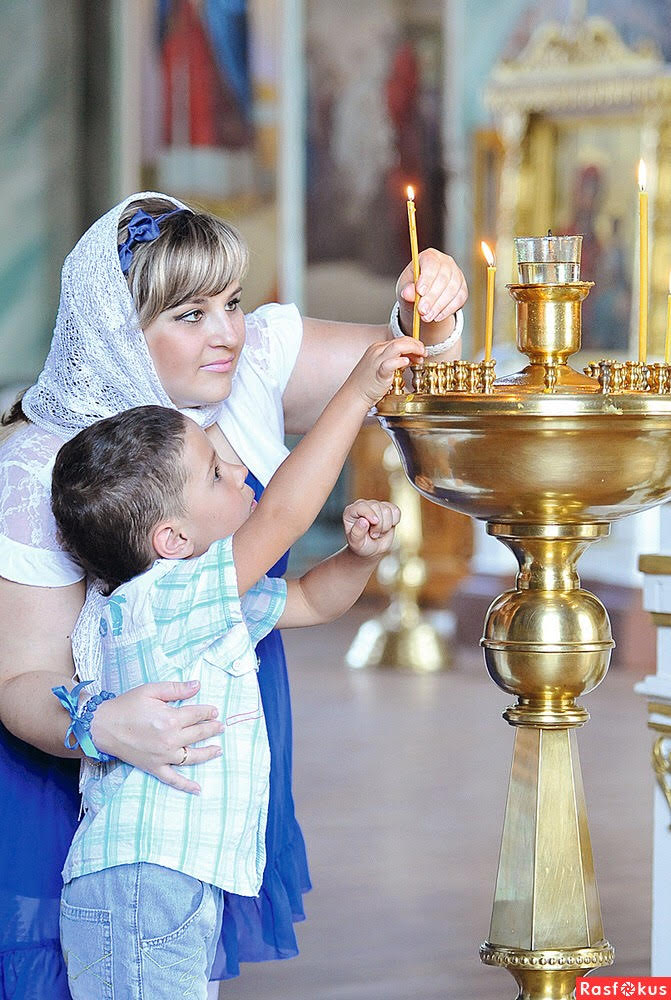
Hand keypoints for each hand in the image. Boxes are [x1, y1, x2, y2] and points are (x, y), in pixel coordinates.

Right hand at [90, 680, 223, 794]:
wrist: (102, 726)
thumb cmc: (126, 706)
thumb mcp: (151, 690)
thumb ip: (176, 689)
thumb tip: (198, 685)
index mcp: (170, 719)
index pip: (197, 714)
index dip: (208, 711)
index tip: (215, 710)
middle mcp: (170, 739)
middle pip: (198, 733)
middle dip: (212, 728)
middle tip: (221, 726)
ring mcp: (163, 756)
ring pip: (192, 757)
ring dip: (208, 753)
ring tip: (218, 749)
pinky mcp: (154, 767)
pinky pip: (173, 779)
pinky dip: (186, 785)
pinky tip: (198, 789)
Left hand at [343, 499, 399, 557]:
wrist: (371, 548)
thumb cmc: (361, 545)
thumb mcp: (356, 543)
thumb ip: (357, 533)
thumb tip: (363, 521)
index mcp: (351, 511)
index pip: (362, 506)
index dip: (370, 513)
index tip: (375, 523)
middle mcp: (363, 506)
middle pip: (377, 507)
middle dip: (379, 525)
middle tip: (373, 535)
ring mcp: (376, 506)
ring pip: (387, 510)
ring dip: (386, 525)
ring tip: (378, 532)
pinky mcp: (387, 508)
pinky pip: (396, 511)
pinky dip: (394, 521)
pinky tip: (387, 527)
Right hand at [348, 337, 424, 405]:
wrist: (354, 394)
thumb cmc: (367, 383)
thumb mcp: (381, 366)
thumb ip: (395, 360)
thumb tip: (409, 358)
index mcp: (378, 348)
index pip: (399, 340)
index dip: (413, 344)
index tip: (420, 352)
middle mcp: (378, 351)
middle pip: (401, 340)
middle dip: (416, 345)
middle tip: (424, 352)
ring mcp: (377, 360)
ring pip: (398, 346)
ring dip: (413, 349)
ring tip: (421, 356)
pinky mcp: (379, 372)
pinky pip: (390, 363)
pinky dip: (400, 361)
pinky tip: (407, 363)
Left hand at [396, 248, 467, 327]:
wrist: (423, 297)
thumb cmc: (412, 287)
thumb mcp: (405, 288)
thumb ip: (406, 290)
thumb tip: (408, 293)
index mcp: (430, 256)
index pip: (431, 263)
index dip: (427, 278)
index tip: (419, 292)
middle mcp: (446, 262)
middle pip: (443, 278)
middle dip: (432, 297)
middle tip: (422, 311)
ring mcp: (457, 274)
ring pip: (452, 290)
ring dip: (439, 306)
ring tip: (426, 317)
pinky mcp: (463, 288)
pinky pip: (459, 299)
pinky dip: (448, 310)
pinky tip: (437, 317)